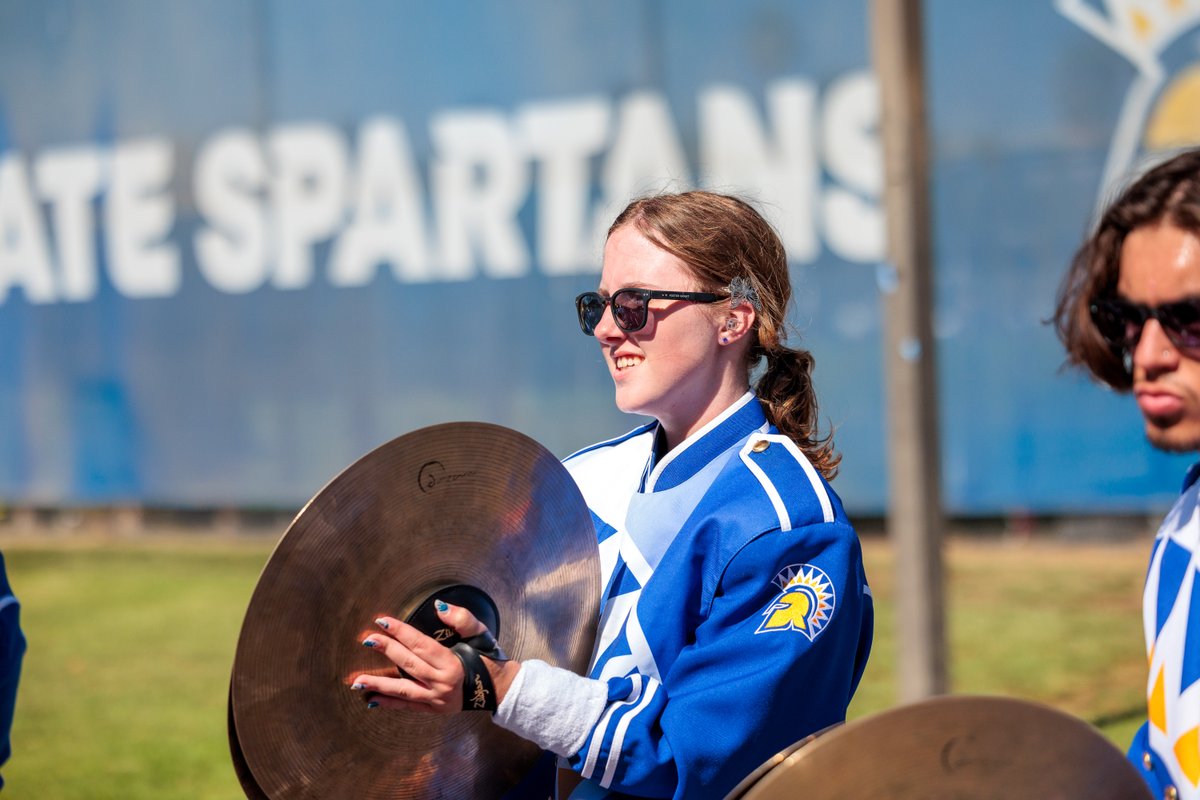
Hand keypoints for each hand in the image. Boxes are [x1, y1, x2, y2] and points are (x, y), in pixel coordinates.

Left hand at [350, 600, 520, 711]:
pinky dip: (390, 703)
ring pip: (403, 690)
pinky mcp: (434, 709)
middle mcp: (442, 682)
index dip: (400, 631)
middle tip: (367, 640)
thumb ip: (462, 619)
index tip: (382, 621)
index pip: (420, 644)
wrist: (500, 689)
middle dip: (386, 651)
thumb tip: (440, 607)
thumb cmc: (489, 658)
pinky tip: (372, 700)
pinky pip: (408, 706)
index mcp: (452, 663)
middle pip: (408, 664)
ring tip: (357, 681)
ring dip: (379, 684)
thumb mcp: (481, 634)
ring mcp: (437, 699)